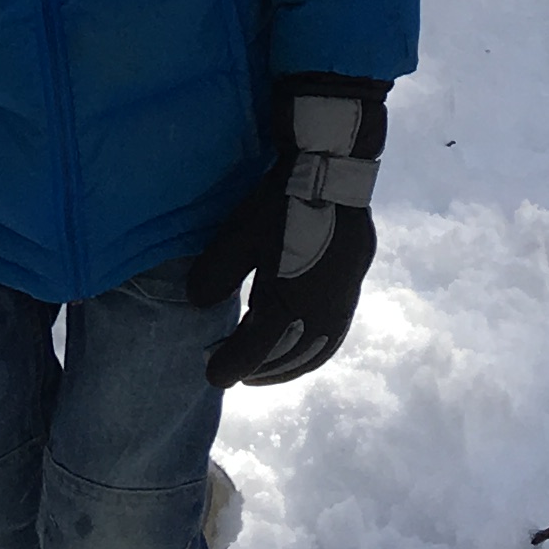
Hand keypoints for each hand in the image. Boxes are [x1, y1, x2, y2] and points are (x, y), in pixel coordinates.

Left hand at [192, 76, 386, 387]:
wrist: (331, 173)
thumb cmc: (281, 203)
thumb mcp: (239, 236)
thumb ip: (216, 274)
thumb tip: (196, 303)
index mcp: (290, 302)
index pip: (256, 348)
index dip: (231, 364)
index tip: (211, 376)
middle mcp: (320, 313)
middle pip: (287, 356)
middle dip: (258, 370)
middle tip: (234, 374)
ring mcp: (341, 304)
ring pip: (314, 351)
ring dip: (289, 367)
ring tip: (265, 371)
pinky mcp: (351, 290)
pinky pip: (333, 336)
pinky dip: (314, 351)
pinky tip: (303, 347)